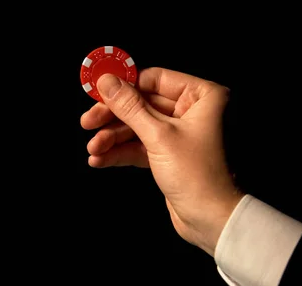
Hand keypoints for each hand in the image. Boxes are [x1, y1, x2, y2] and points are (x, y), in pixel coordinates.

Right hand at [80, 67, 242, 255]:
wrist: (213, 222)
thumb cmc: (198, 175)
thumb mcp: (158, 136)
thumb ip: (129, 107)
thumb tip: (106, 81)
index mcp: (202, 97)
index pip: (154, 79)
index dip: (124, 85)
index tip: (97, 90)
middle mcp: (193, 111)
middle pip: (142, 104)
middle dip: (113, 116)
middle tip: (87, 122)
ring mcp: (180, 134)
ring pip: (138, 127)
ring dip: (112, 138)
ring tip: (92, 149)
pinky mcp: (169, 155)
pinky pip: (140, 146)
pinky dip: (120, 152)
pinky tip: (100, 159)